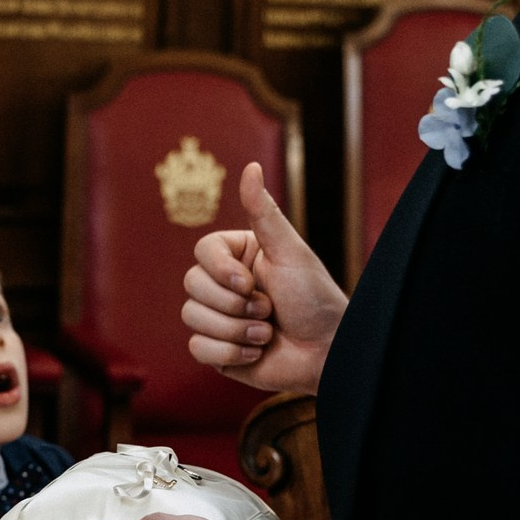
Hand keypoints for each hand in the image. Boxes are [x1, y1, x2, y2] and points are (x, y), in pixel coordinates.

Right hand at [182, 160, 346, 393]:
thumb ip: (264, 212)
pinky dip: (230, 353)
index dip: (220, 270)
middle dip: (233, 304)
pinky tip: (257, 353)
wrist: (328, 352)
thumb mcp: (290, 252)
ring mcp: (218, 318)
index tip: (250, 282)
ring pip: (191, 316)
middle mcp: (224, 285)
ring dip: (235, 330)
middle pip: (191, 284)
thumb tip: (250, 167)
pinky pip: (197, 348)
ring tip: (266, 333)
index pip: (202, 252)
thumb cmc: (315, 299)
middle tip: (269, 310)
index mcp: (238, 257)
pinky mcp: (217, 351)